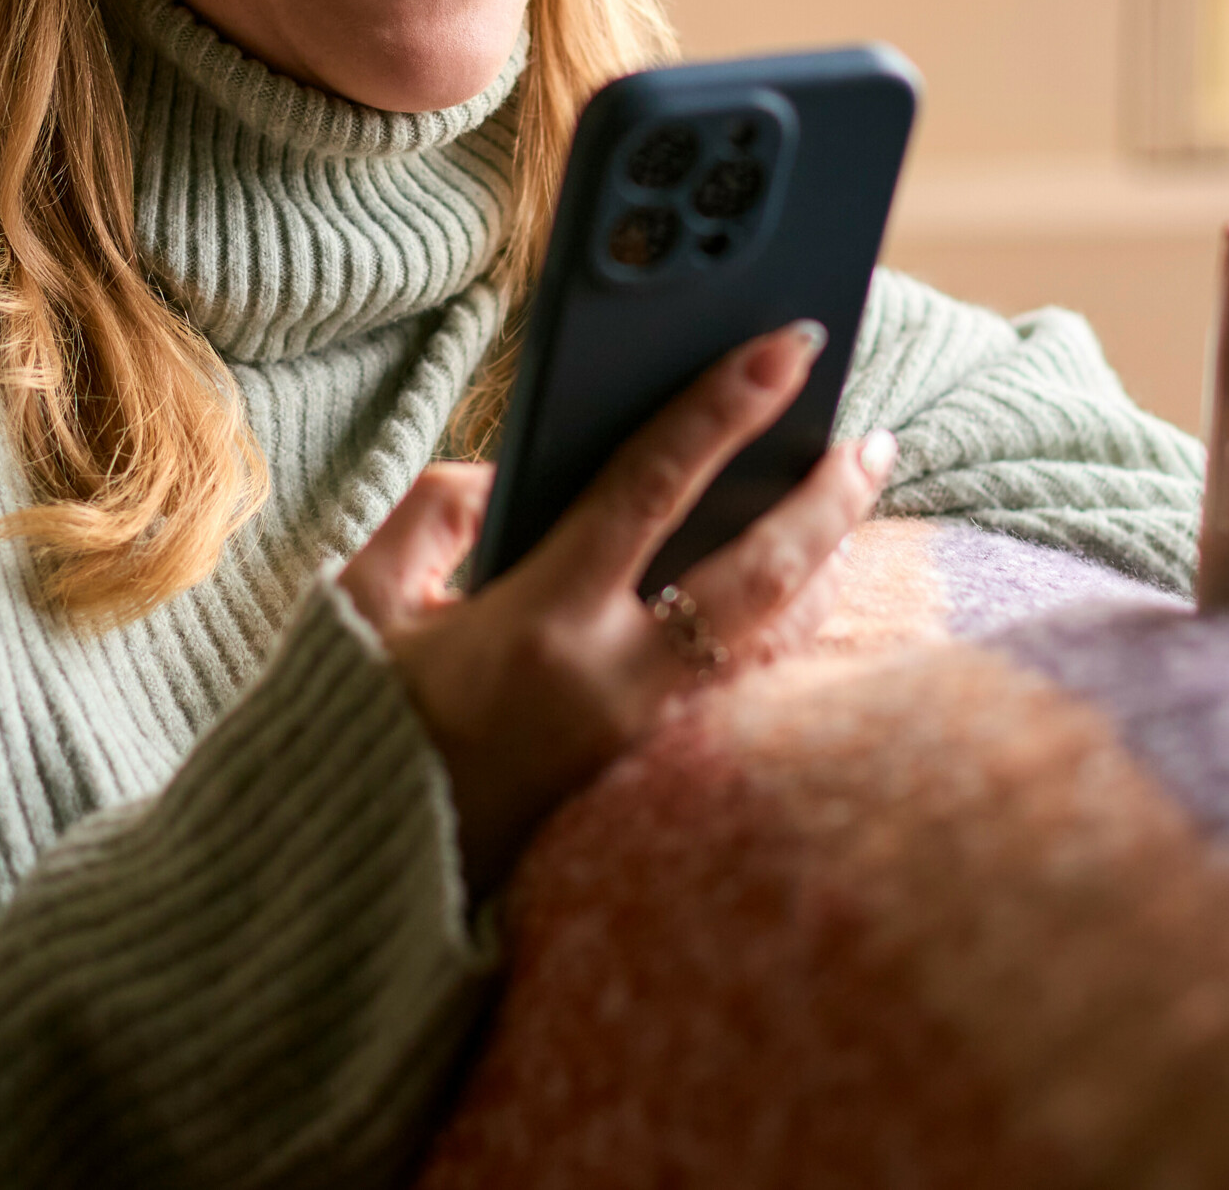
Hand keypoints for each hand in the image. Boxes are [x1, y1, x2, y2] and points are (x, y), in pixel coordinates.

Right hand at [338, 321, 894, 894]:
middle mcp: (611, 681)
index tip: (785, 345)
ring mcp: (641, 738)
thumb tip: (509, 472)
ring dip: (820, 560)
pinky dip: (781, 624)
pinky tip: (796, 581)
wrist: (353, 882)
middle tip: (876, 437)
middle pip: (757, 575)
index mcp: (538, 622)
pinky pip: (739, 685)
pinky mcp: (647, 776)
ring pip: (768, 637)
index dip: (724, 406)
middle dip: (828, 497)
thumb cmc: (352, 729)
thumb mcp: (366, 599)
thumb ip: (436, 510)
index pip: (654, 486)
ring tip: (850, 495)